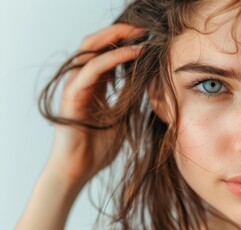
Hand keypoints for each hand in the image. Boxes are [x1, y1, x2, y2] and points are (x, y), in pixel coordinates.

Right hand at [46, 24, 143, 185]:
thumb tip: (145, 76)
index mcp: (93, 85)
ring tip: (140, 34)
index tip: (148, 37)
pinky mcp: (72, 96)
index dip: (124, 42)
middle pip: (95, 44)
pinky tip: (133, 53)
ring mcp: (75, 87)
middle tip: (144, 29)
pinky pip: (92, 69)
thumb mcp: (122, 114)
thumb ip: (128, 94)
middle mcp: (82, 81)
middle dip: (119, 32)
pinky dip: (113, 58)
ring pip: (90, 49)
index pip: (105, 53)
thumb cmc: (99, 147)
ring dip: (115, 38)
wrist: (80, 170)